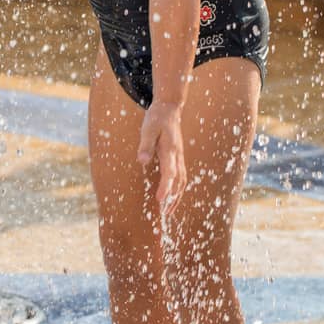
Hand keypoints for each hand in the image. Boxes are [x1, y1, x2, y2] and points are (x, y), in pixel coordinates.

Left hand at [136, 99, 186, 215]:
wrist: (170, 109)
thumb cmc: (157, 119)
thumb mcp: (147, 129)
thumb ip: (145, 145)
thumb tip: (142, 161)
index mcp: (170, 150)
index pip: (170, 173)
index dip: (165, 188)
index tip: (160, 200)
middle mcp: (177, 156)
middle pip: (178, 182)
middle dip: (172, 198)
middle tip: (164, 214)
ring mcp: (180, 158)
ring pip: (182, 181)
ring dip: (176, 197)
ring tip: (169, 211)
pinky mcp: (178, 158)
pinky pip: (181, 177)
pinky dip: (178, 190)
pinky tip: (173, 197)